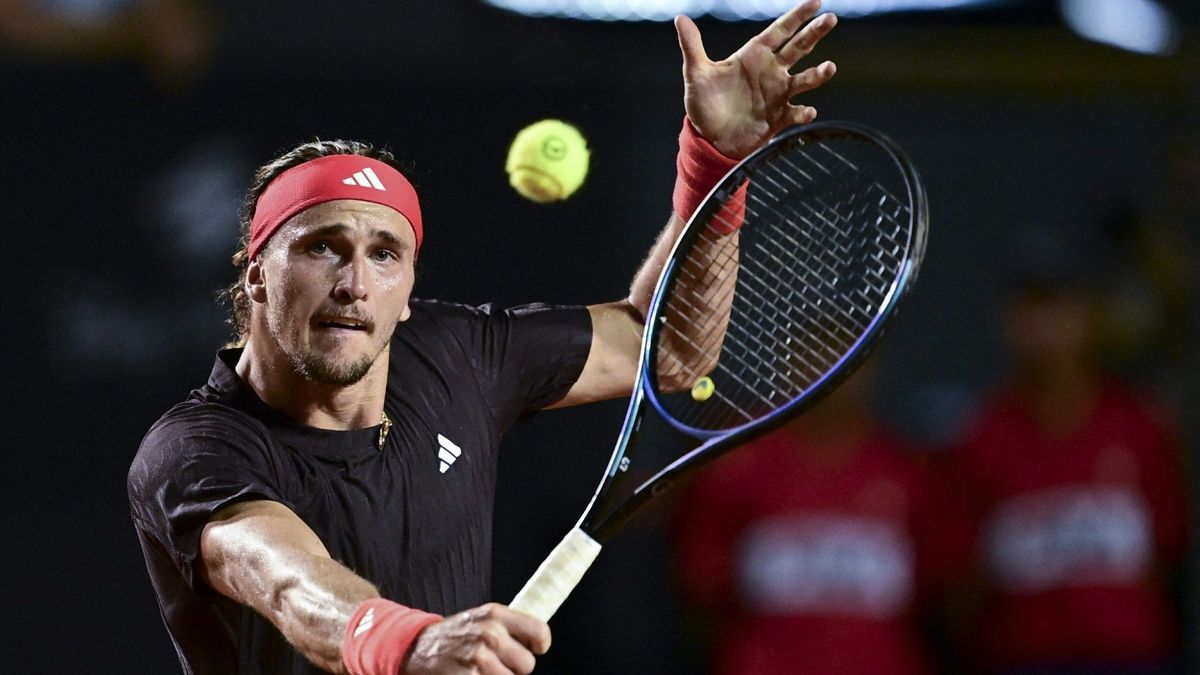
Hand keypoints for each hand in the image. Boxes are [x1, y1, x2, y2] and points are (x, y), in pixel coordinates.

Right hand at [404, 603, 550, 674]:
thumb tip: (541, 640)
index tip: (532, 649)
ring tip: (481, 670)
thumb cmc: (456, 635)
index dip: (539, 645)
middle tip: (496, 663)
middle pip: (528, 665)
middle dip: (514, 668)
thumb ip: (510, 626)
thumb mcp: (482, 619)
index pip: (540, 632)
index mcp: (496, 615)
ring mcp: (479, 658)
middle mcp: (489, 634)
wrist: (417, 649)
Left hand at [676, 0, 837, 158]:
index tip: (815, 2)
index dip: (796, 16)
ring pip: (804, 79)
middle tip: (830, 18)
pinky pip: (795, 113)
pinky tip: (808, 111)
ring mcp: (777, 95)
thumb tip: (680, 18)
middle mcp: (770, 72)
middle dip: (814, 33)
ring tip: (829, 68)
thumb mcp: (697, 74)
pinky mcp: (778, 118)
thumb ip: (692, 46)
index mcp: (753, 56)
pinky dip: (803, 112)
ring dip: (817, 74)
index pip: (779, 30)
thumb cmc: (704, 104)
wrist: (709, 139)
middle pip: (798, 48)